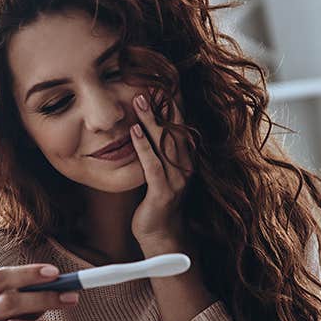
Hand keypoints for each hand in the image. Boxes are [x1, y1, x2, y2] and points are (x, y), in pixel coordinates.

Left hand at [129, 92, 192, 251]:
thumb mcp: (160, 171)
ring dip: (151, 121)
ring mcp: (176, 181)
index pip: (181, 127)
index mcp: (187, 160)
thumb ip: (157, 151)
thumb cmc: (157, 202)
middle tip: (148, 85)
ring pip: (164, 145)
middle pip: (174, 131)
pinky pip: (152, 166)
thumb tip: (144, 125)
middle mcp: (185, 168)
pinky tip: (133, 132)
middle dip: (162, 107)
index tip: (162, 84)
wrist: (162, 236)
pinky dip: (143, 147)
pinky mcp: (162, 193)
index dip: (173, 106)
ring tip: (139, 101)